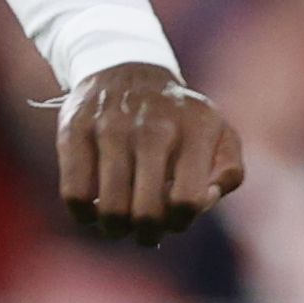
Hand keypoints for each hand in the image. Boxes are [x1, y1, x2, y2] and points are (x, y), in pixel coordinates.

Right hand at [55, 63, 243, 244]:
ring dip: (114, 228)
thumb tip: (206, 200)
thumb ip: (228, 171)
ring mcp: (112, 127)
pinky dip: (82, 213)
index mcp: (197, 129)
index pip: (188, 200)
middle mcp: (155, 127)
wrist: (128, 69)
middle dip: (147, 233)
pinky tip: (93, 206)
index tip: (175, 217)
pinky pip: (75, 194)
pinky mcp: (75, 130)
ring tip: (119, 222)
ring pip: (109, 208)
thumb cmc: (179, 118)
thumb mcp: (219, 133)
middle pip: (146, 212)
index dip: (179, 222)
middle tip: (146, 230)